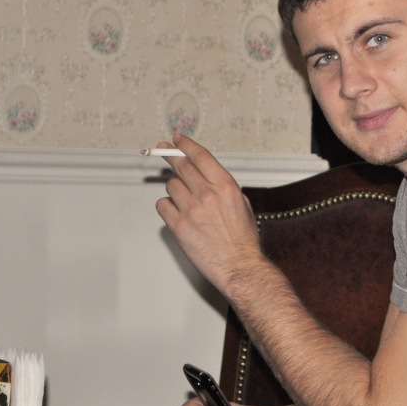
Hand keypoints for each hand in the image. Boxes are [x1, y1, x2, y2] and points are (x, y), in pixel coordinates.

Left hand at [153, 135, 263, 294]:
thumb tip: (208, 178)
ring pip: (171, 186)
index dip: (186, 145)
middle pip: (181, 166)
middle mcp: (207, 194)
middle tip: (164, 150)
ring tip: (184, 199)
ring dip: (175, 189)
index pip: (200, 156)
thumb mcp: (243, 205)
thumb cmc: (243, 240)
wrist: (239, 266)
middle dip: (171, 156)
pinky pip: (163, 206)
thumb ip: (224, 189)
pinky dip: (167, 207)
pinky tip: (177, 212)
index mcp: (226, 186)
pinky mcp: (179, 226)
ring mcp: (191, 210)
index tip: (178, 140)